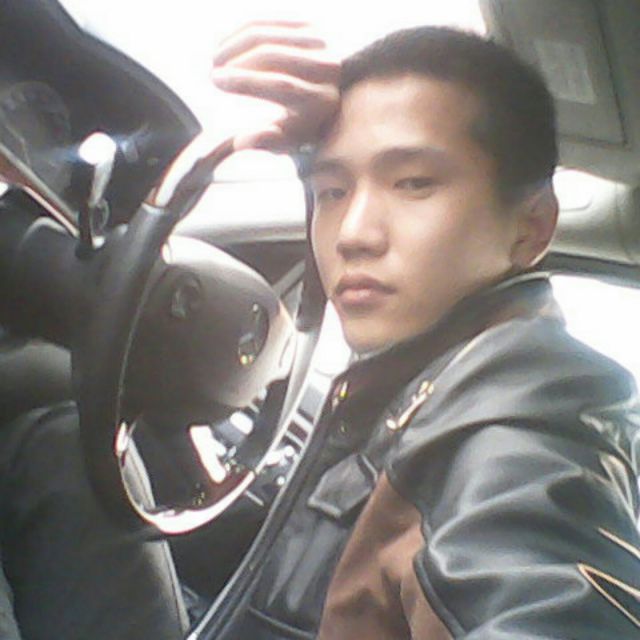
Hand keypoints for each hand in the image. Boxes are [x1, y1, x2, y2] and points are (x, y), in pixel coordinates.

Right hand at [211, 21, 340, 152]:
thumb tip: (242, 141)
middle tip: (213, 72)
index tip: (217, 81)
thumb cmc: (302, 124)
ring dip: (235, 44)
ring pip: (268, 35)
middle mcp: (327, 68)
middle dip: (237, 62)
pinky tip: (226, 43)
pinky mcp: (310, 25)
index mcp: (322, 100)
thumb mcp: (287, 141)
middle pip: (273, 56)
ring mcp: (321, 42)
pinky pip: (270, 21)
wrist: (330, 99)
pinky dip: (243, 30)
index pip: (281, 86)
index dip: (246, 82)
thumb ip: (266, 142)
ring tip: (216, 58)